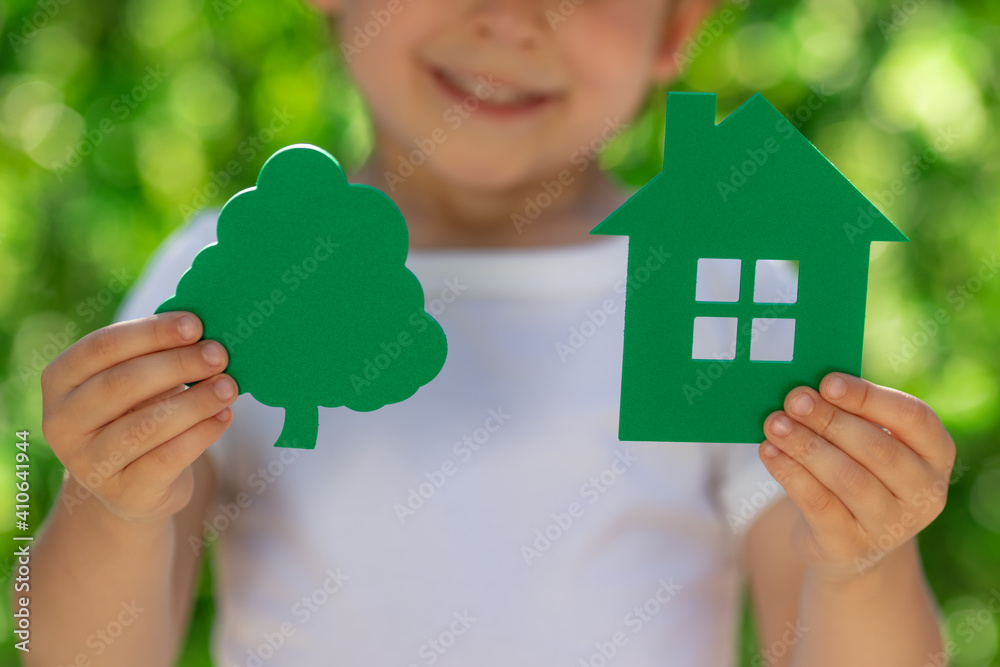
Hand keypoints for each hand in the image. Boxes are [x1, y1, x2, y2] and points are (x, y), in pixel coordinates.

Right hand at [41, 312, 237, 521]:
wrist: (135, 485)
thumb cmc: (140, 414)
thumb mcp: (138, 383)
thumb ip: (157, 355)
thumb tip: (203, 331)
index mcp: (60, 381)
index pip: (102, 347)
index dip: (151, 333)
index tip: (196, 324)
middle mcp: (61, 423)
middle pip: (122, 383)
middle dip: (177, 364)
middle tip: (219, 355)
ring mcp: (88, 463)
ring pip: (145, 425)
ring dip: (195, 401)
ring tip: (229, 387)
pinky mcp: (123, 493)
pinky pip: (166, 459)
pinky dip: (200, 434)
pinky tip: (224, 416)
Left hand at [759, 372, 955, 581]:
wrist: (847, 542)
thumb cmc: (855, 471)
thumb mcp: (863, 443)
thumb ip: (848, 415)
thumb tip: (806, 389)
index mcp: (936, 453)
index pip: (914, 418)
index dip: (869, 398)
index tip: (828, 382)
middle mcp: (924, 492)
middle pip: (878, 449)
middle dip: (830, 420)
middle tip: (794, 399)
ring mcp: (892, 525)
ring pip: (848, 478)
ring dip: (807, 446)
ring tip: (775, 423)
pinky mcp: (852, 547)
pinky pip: (820, 504)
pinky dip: (791, 474)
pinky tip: (770, 452)